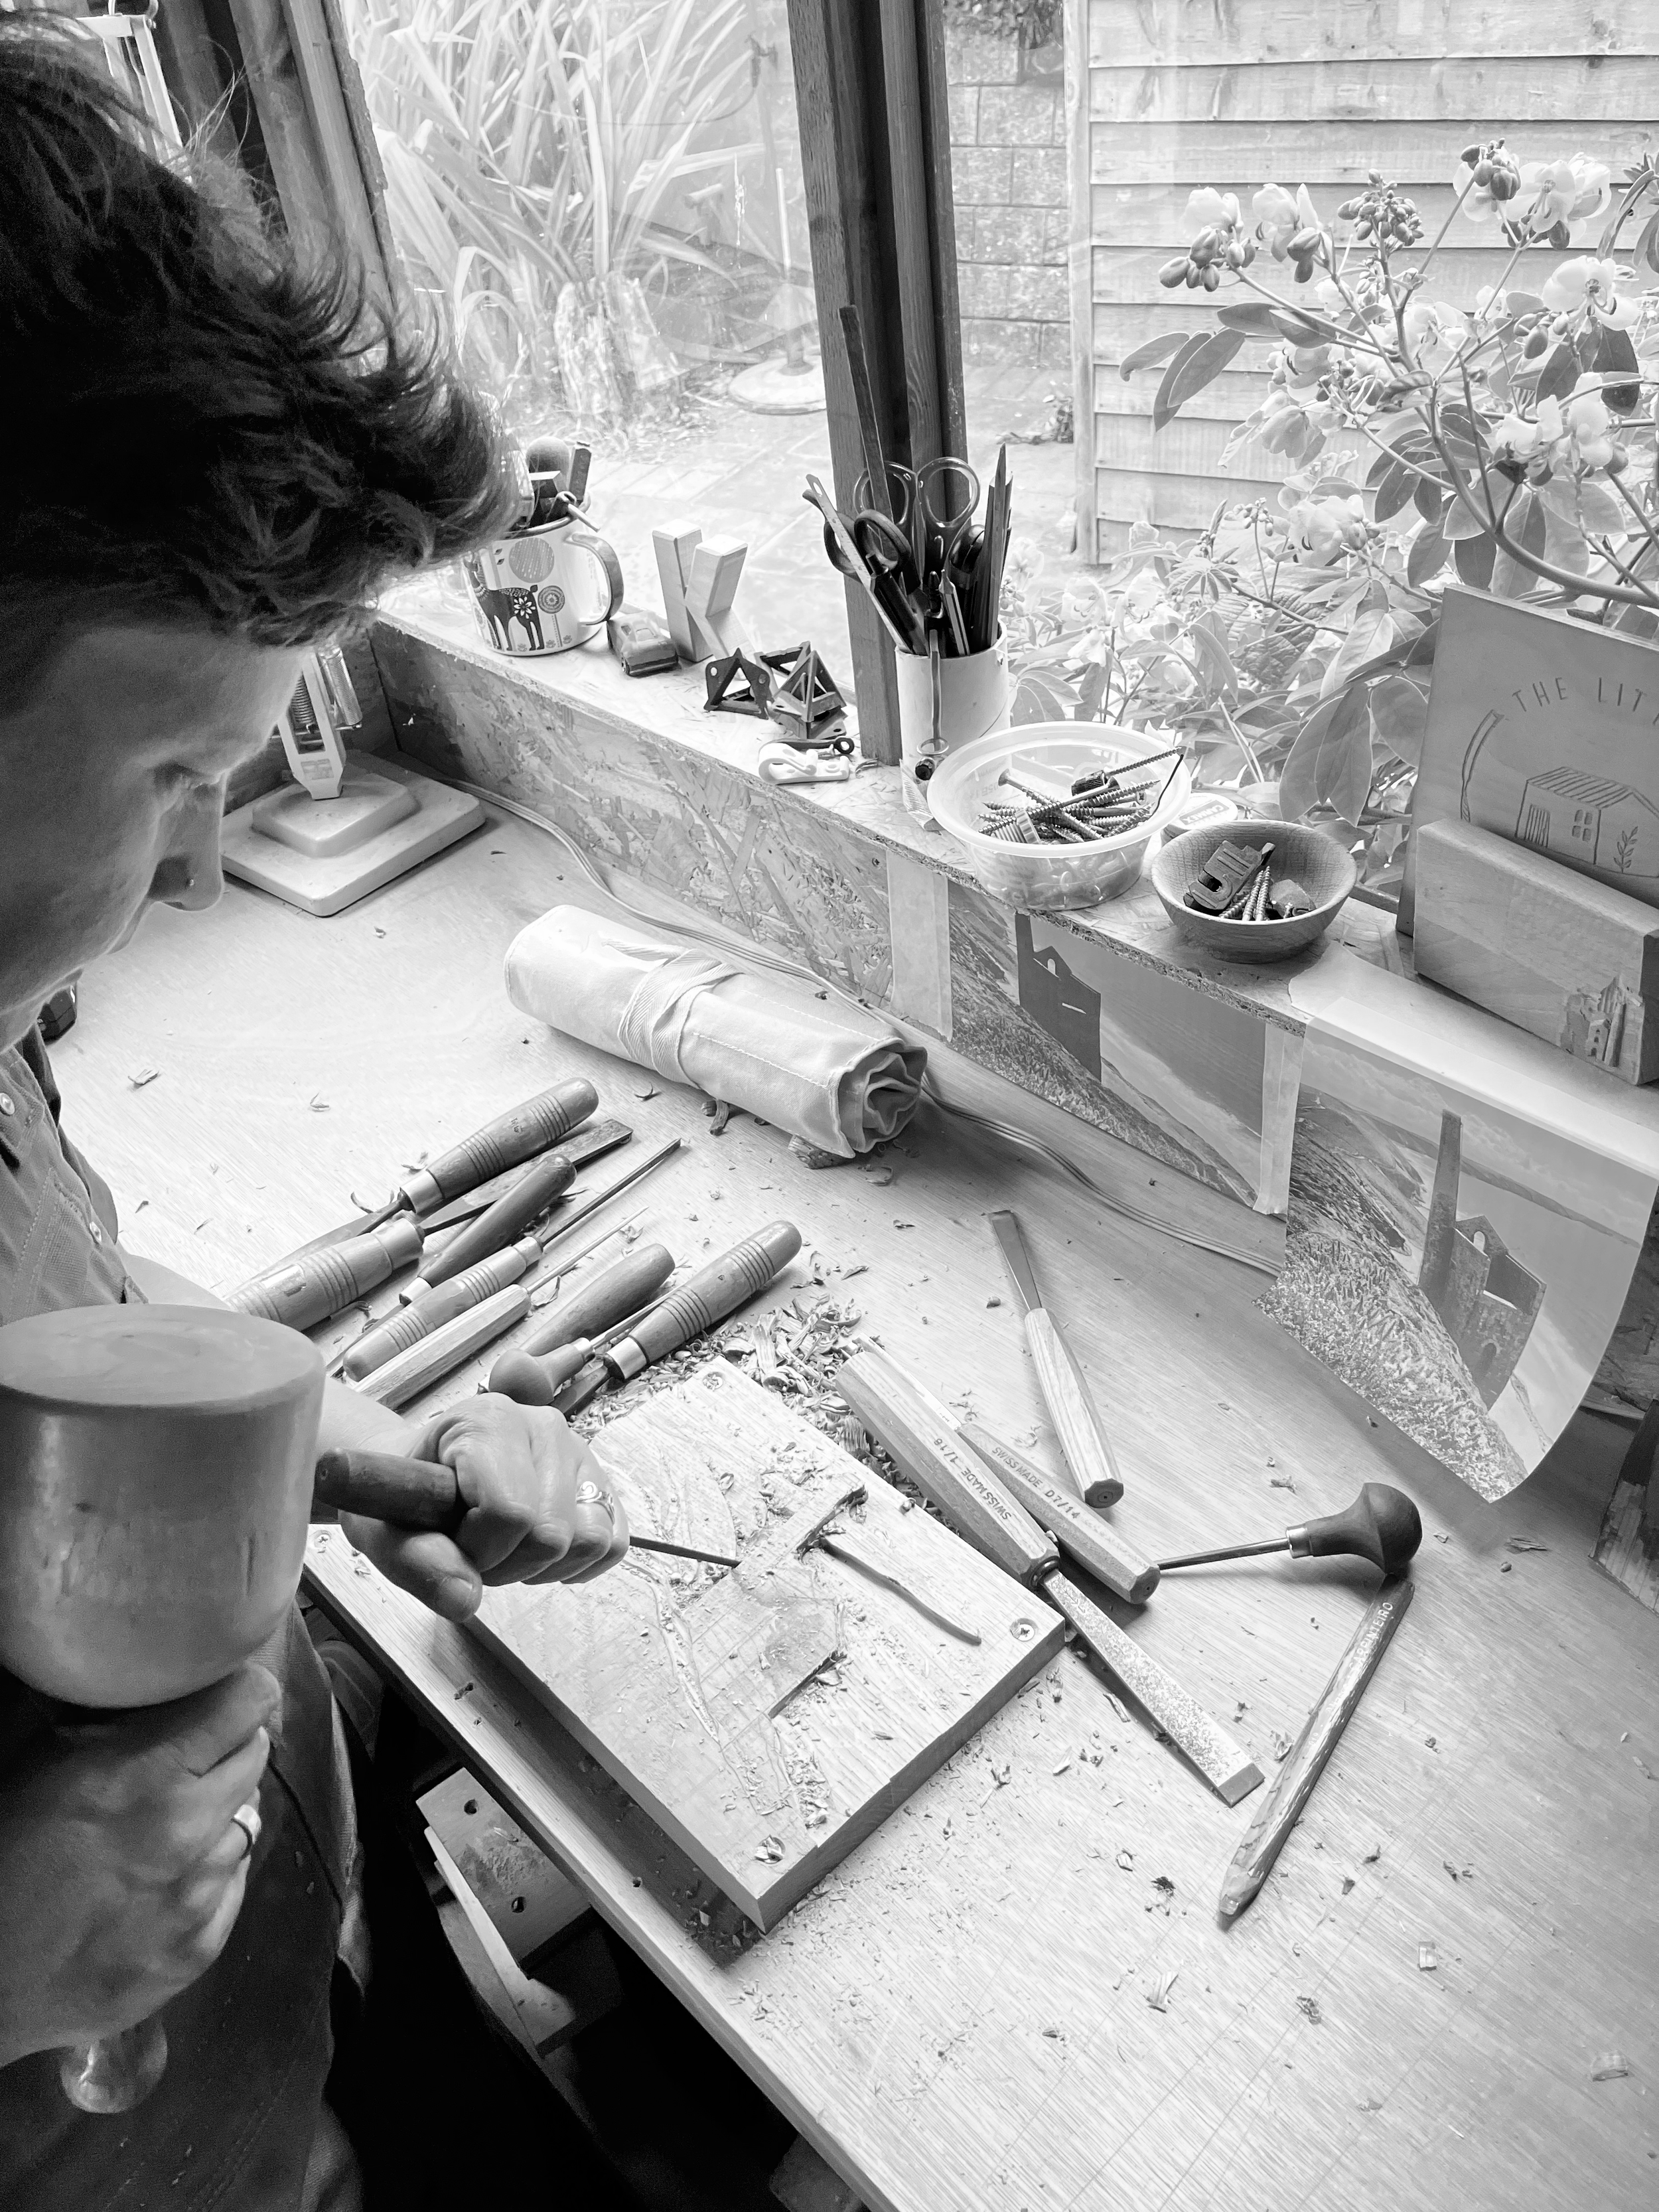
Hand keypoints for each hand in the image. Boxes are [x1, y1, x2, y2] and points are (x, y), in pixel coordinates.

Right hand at [0, 1664, 278, 2065]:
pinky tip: (168, 1877)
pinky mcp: (202, 1947)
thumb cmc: (2, 1859)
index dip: (241, 1692)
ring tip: (170, 1823)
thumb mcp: (44, 1763)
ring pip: (248, 1820)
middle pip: (255, 1756)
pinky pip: (236, 1882)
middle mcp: (188, 1831)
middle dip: (229, 1747)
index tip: (227, 1694)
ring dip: (221, 1811)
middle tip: (190, 1757)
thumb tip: (165, 1686)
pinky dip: (213, 1871)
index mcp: (147, 1776)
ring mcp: (200, 1896)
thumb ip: (115, 1721)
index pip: (250, 1702)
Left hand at [338, 1395, 629, 1622]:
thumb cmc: (401, 1495)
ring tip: (504, 1549)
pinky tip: (536, 1554)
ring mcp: (577, 1451)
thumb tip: (464, 1600)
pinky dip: (577, 1564)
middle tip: (472, 1551)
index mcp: (487, 1420)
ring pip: (590, 1539)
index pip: (510, 1512)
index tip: (448, 1546)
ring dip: (543, 1566)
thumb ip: (417, 1563)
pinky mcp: (597, 1481)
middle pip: (552, 1533)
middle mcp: (542, 1425)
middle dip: (507, 1564)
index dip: (478, 1552)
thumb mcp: (383, 1531)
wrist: (417, 1475)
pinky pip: (613, 1540)